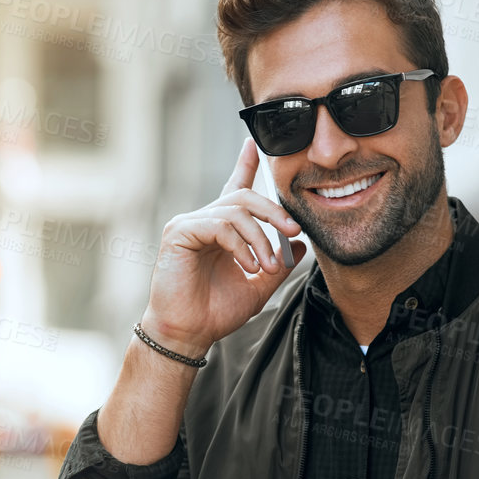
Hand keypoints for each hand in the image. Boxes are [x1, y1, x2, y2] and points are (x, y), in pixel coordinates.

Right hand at [142, 139, 307, 357]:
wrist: (190, 334)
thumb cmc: (217, 312)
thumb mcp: (259, 286)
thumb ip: (278, 265)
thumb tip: (299, 246)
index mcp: (221, 230)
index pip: (235, 188)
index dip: (245, 164)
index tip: (255, 145)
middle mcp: (204, 221)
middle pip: (244, 196)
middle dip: (274, 211)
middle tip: (294, 231)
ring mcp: (190, 224)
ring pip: (236, 212)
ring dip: (260, 239)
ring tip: (268, 268)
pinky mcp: (179, 232)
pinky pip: (220, 226)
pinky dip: (241, 245)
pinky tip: (249, 266)